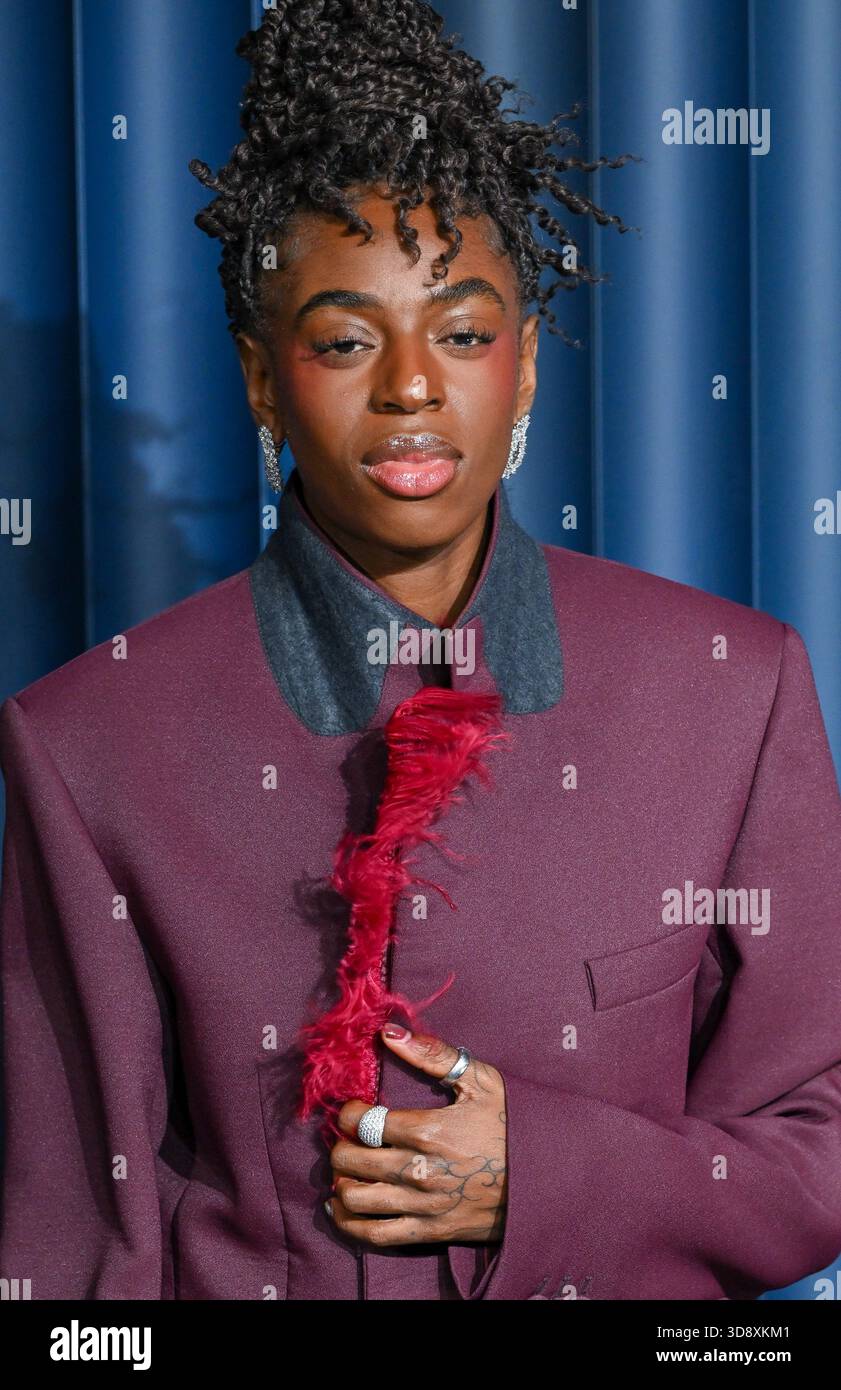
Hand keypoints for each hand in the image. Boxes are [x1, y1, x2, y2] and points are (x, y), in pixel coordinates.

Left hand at [326, 1026, 506, 1247]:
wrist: (548, 1178)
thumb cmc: (513, 1125)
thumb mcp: (481, 1081)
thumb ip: (433, 1055)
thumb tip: (389, 1033)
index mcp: (428, 1130)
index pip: (365, 1123)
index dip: (349, 1114)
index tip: (353, 1110)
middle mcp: (419, 1171)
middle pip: (352, 1161)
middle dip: (340, 1147)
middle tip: (347, 1139)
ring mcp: (423, 1206)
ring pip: (356, 1200)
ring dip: (341, 1184)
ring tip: (345, 1172)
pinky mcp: (431, 1232)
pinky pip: (376, 1234)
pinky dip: (349, 1223)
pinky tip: (341, 1208)